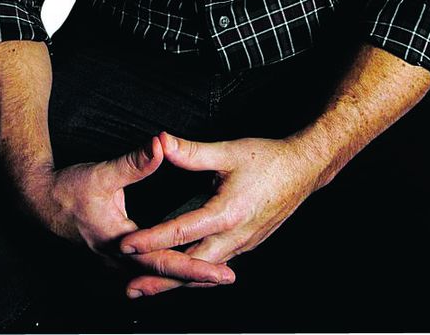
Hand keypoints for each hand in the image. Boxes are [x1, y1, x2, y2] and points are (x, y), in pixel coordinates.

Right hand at [17, 135, 234, 288]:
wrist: (39, 202)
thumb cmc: (68, 189)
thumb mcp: (103, 173)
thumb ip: (135, 162)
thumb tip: (161, 145)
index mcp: (120, 244)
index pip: (164, 263)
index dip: (194, 270)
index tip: (220, 273)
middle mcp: (117, 262)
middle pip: (164, 277)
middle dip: (196, 279)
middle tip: (226, 278)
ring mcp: (113, 264)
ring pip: (154, 277)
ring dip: (181, 277)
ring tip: (210, 276)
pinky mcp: (112, 259)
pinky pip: (144, 272)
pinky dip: (165, 272)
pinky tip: (178, 267)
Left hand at [118, 131, 326, 297]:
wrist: (304, 170)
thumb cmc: (268, 160)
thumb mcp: (228, 152)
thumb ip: (191, 151)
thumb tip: (161, 142)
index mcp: (227, 213)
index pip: (180, 232)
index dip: (150, 240)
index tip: (126, 246)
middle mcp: (235, 236)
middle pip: (191, 266)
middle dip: (159, 278)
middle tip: (131, 287)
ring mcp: (243, 244)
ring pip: (204, 270)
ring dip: (176, 282)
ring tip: (148, 288)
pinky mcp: (247, 244)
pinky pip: (216, 265)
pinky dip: (196, 274)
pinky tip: (184, 277)